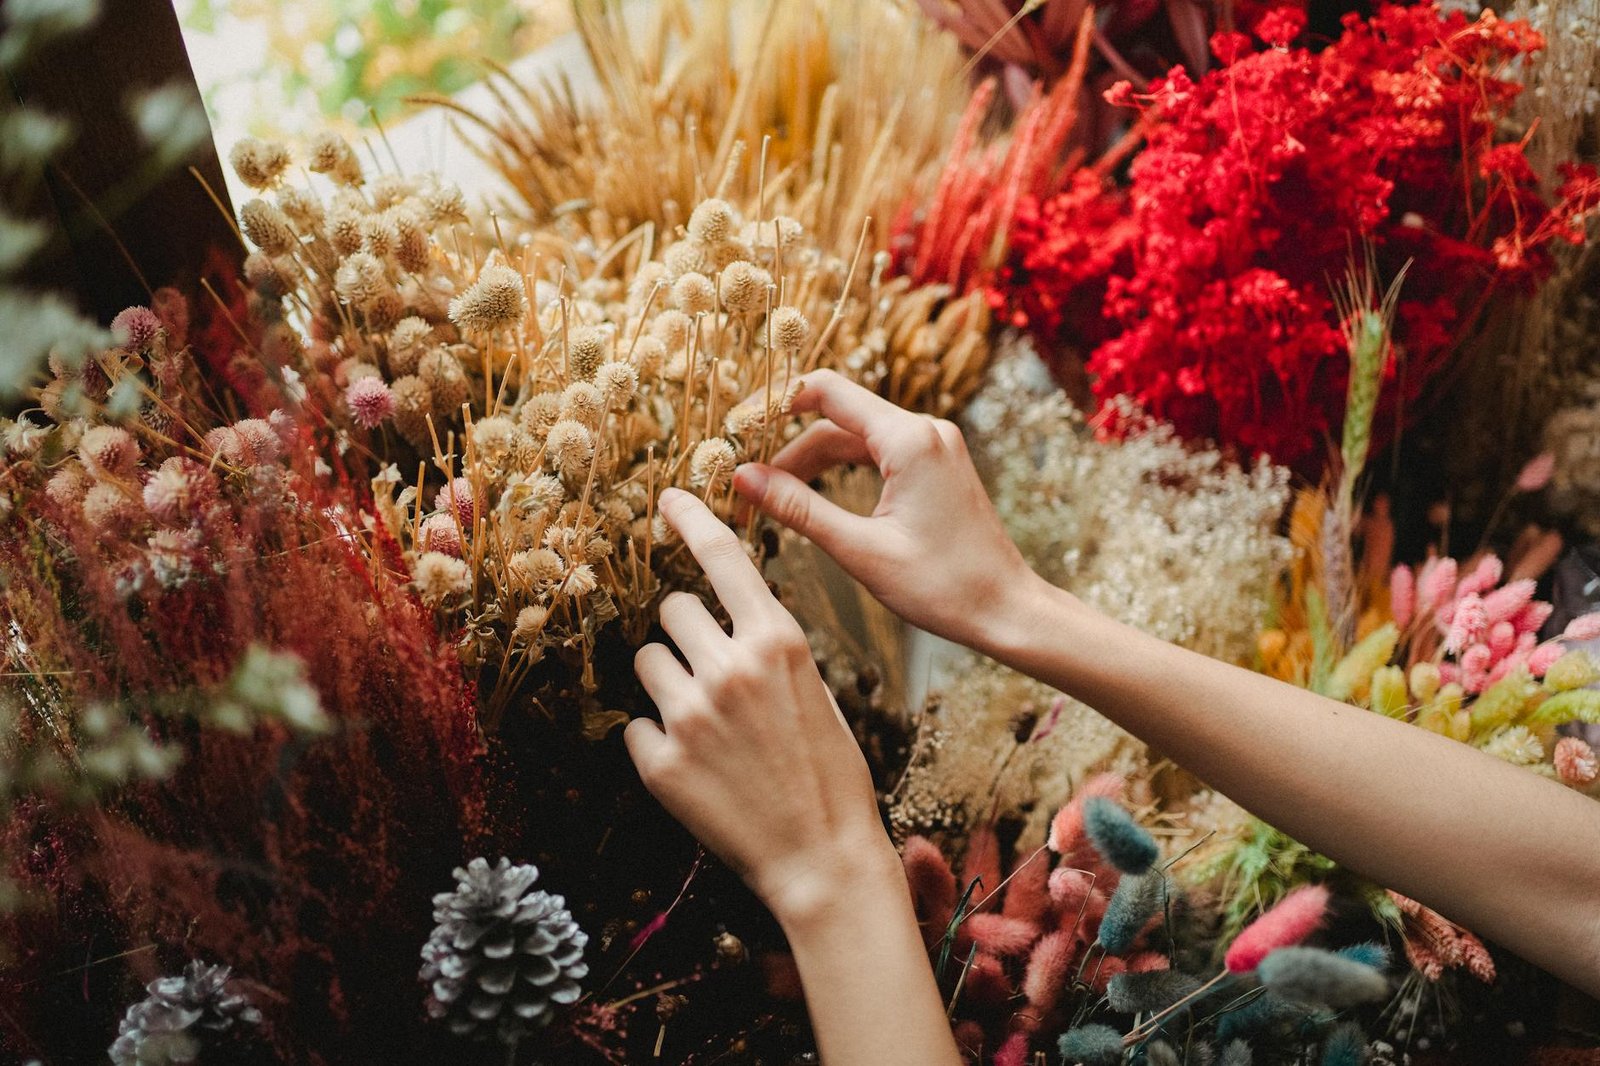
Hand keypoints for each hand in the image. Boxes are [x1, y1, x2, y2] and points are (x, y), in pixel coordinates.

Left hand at [624, 488, 899, 925]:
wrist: (823, 858)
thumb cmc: (829, 773)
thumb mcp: (815, 689)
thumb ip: (766, 647)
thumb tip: (721, 619)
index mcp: (777, 641)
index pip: (724, 558)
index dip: (694, 520)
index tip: (668, 499)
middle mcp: (729, 667)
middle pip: (673, 608)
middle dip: (687, 633)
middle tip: (712, 672)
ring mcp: (689, 714)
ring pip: (647, 660)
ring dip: (668, 681)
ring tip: (706, 724)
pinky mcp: (659, 761)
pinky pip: (636, 723)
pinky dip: (659, 740)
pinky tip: (698, 767)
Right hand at [732, 369, 1037, 655]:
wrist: (1008, 609)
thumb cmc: (944, 587)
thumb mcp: (861, 551)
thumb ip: (799, 509)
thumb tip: (744, 478)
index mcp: (909, 440)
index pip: (826, 391)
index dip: (775, 403)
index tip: (737, 427)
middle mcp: (926, 429)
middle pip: (837, 418)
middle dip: (789, 448)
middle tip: (747, 483)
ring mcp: (936, 445)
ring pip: (856, 437)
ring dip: (813, 462)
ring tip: (773, 497)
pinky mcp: (938, 464)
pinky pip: (879, 452)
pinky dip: (844, 469)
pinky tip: (816, 497)